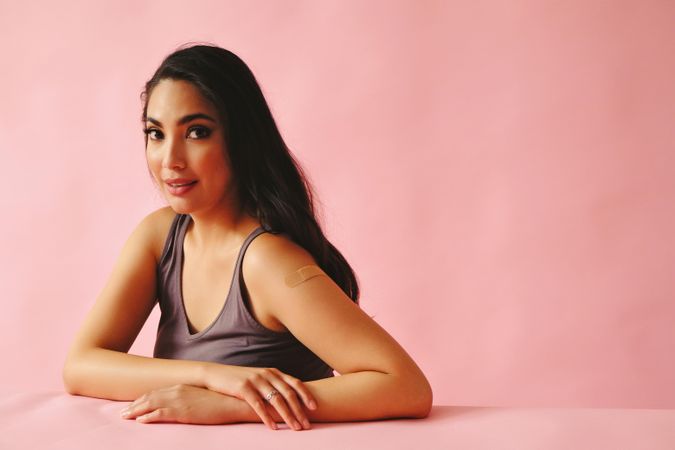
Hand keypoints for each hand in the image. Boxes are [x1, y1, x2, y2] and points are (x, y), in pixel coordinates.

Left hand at [119, 384, 247, 424]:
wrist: (232, 402)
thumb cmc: (220, 401)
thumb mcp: (202, 396)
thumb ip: (189, 397)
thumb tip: (183, 404)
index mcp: (182, 386)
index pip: (158, 392)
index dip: (144, 398)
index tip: (134, 404)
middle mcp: (178, 391)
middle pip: (150, 397)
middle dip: (135, 405)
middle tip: (123, 412)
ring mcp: (179, 401)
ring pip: (151, 405)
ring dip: (137, 411)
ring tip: (126, 417)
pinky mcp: (183, 411)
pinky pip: (161, 414)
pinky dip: (148, 417)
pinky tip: (140, 421)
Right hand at [204, 364, 316, 430]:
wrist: (216, 374)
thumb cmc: (240, 379)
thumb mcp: (259, 378)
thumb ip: (273, 384)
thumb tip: (290, 398)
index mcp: (273, 372)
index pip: (295, 383)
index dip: (306, 395)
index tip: (314, 408)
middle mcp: (267, 375)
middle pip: (288, 394)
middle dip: (299, 410)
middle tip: (307, 425)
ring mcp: (256, 381)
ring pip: (276, 400)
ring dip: (287, 416)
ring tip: (294, 428)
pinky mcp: (243, 388)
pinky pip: (259, 405)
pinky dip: (267, 417)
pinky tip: (273, 427)